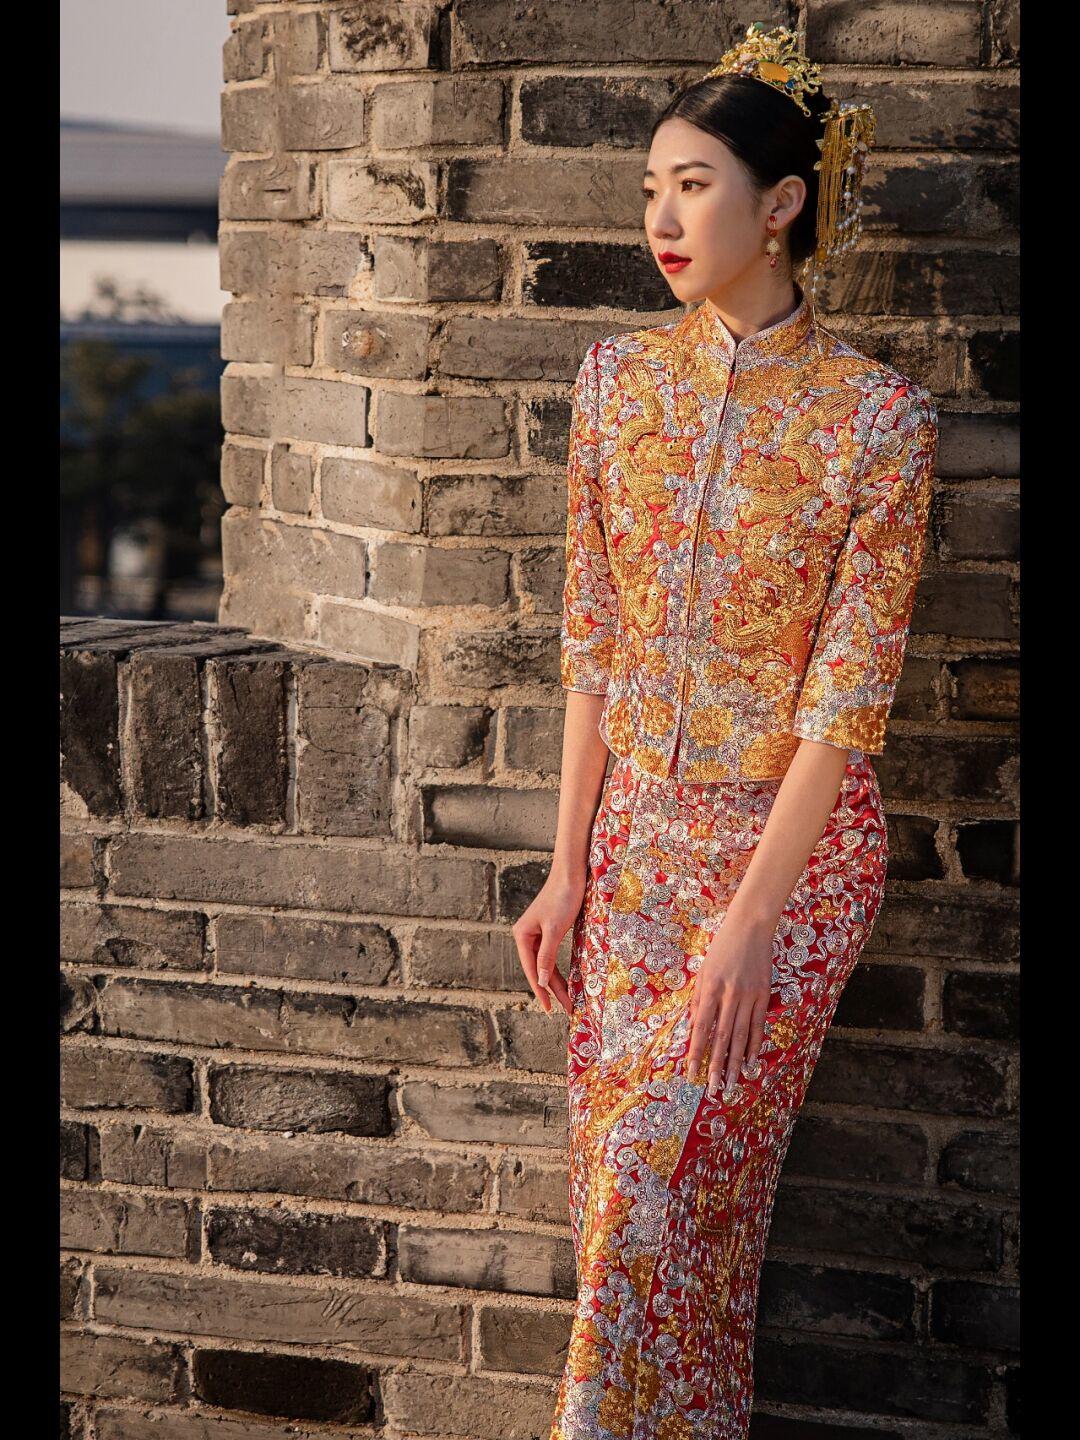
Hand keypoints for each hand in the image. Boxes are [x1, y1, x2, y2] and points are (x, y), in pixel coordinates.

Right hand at [511, 870, 585, 1017]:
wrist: (571, 874)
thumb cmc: (562, 898)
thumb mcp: (554, 929)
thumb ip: (546, 956)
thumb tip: (540, 980)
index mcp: (522, 935)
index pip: (531, 970)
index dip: (541, 991)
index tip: (550, 1009)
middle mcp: (526, 936)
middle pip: (538, 969)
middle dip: (552, 989)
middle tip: (566, 1008)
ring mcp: (537, 933)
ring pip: (545, 964)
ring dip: (556, 981)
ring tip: (568, 1000)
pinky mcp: (548, 931)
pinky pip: (550, 955)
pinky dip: (557, 969)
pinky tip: (565, 981)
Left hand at [682, 913, 774, 1094]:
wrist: (750, 926)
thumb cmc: (721, 948)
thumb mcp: (703, 970)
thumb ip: (698, 999)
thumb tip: (694, 1027)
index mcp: (710, 988)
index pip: (701, 1027)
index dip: (697, 1052)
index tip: (692, 1073)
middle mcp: (730, 994)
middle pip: (722, 1036)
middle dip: (717, 1065)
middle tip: (714, 1089)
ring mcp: (749, 995)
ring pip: (741, 1035)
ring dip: (736, 1062)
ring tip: (731, 1083)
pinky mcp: (764, 994)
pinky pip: (759, 1024)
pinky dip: (754, 1045)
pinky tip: (751, 1062)